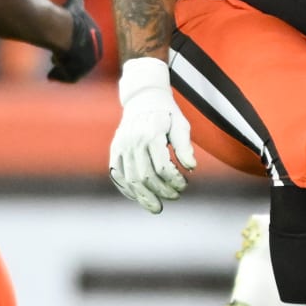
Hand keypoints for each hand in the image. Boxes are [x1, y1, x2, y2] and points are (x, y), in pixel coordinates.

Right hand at [47, 0, 102, 83]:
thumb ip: (76, 2)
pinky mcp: (78, 72)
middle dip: (68, 59)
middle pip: (80, 60)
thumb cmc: (67, 16)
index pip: (86, 46)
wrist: (63, 29)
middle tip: (55, 57)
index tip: (60, 47)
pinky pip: (69, 78)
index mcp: (98, 38)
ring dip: (63, 67)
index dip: (72, 46)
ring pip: (74, 70)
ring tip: (53, 63)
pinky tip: (50, 74)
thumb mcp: (74, 6)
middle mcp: (96, 53)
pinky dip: (59, 76)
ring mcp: (88, 64)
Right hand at [108, 57, 195, 212]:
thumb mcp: (181, 124)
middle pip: (146, 176)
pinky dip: (127, 189)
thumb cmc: (167, 113)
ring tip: (157, 207)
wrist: (143, 98)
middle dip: (162, 192)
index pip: (162, 167)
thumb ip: (185, 146)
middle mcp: (133, 140)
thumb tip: (191, 167)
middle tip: (175, 197)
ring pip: (130, 179)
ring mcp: (121, 145)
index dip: (174, 181)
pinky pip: (117, 175)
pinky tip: (139, 197)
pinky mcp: (114, 149)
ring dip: (144, 196)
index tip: (184, 184)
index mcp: (151, 133)